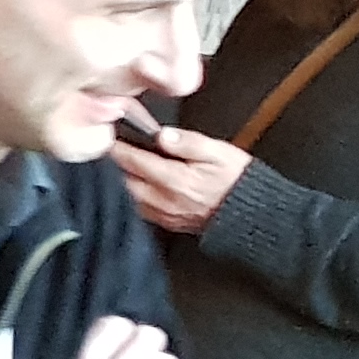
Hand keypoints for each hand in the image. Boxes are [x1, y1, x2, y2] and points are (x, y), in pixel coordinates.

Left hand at [113, 125, 248, 237]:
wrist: (253, 215)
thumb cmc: (238, 181)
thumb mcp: (219, 153)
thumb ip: (188, 143)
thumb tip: (163, 135)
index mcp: (175, 179)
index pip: (133, 161)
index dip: (116, 147)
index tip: (107, 136)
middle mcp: (164, 199)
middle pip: (122, 181)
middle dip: (111, 164)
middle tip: (105, 149)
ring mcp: (164, 214)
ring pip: (127, 197)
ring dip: (118, 181)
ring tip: (115, 165)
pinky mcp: (167, 223)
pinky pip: (138, 209)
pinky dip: (129, 196)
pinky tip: (130, 185)